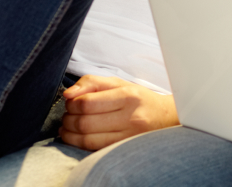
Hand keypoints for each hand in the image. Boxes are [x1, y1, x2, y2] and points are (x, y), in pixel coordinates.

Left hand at [60, 75, 178, 150]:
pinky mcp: (123, 148)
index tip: (71, 102)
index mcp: (129, 95)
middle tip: (67, 114)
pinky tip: (75, 136)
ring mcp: (128, 135)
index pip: (88, 102)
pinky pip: (93, 148)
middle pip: (85, 121)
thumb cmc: (138, 99)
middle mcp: (130, 116)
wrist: (164, 118)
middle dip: (68, 118)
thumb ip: (92, 83)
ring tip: (68, 126)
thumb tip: (68, 94)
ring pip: (87, 138)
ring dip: (69, 133)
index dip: (72, 103)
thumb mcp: (119, 83)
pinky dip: (77, 143)